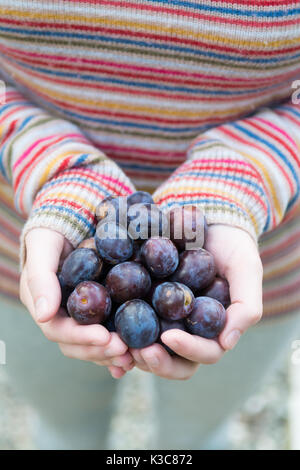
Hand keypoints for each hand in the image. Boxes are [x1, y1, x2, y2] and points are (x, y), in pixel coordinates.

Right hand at [20, 228, 133, 377]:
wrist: (70, 225)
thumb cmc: (52, 235)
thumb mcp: (43, 248)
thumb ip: (41, 278)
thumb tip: (44, 314)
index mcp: (44, 306)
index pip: (58, 331)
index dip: (81, 337)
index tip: (105, 337)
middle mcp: (60, 317)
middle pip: (77, 345)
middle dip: (100, 350)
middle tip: (124, 349)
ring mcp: (79, 318)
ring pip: (92, 346)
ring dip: (111, 354)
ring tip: (133, 356)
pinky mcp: (98, 314)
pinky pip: (107, 335)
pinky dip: (118, 349)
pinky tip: (135, 357)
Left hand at [131, 224, 262, 379]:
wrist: (209, 219)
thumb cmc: (233, 246)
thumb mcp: (246, 269)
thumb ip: (246, 306)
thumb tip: (227, 343)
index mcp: (214, 329)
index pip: (205, 352)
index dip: (189, 350)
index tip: (168, 337)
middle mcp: (188, 330)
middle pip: (173, 361)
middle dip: (156, 361)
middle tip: (138, 351)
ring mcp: (164, 319)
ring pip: (148, 349)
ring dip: (134, 353)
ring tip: (117, 343)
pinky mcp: (144, 303)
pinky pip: (129, 324)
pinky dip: (118, 332)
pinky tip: (105, 330)